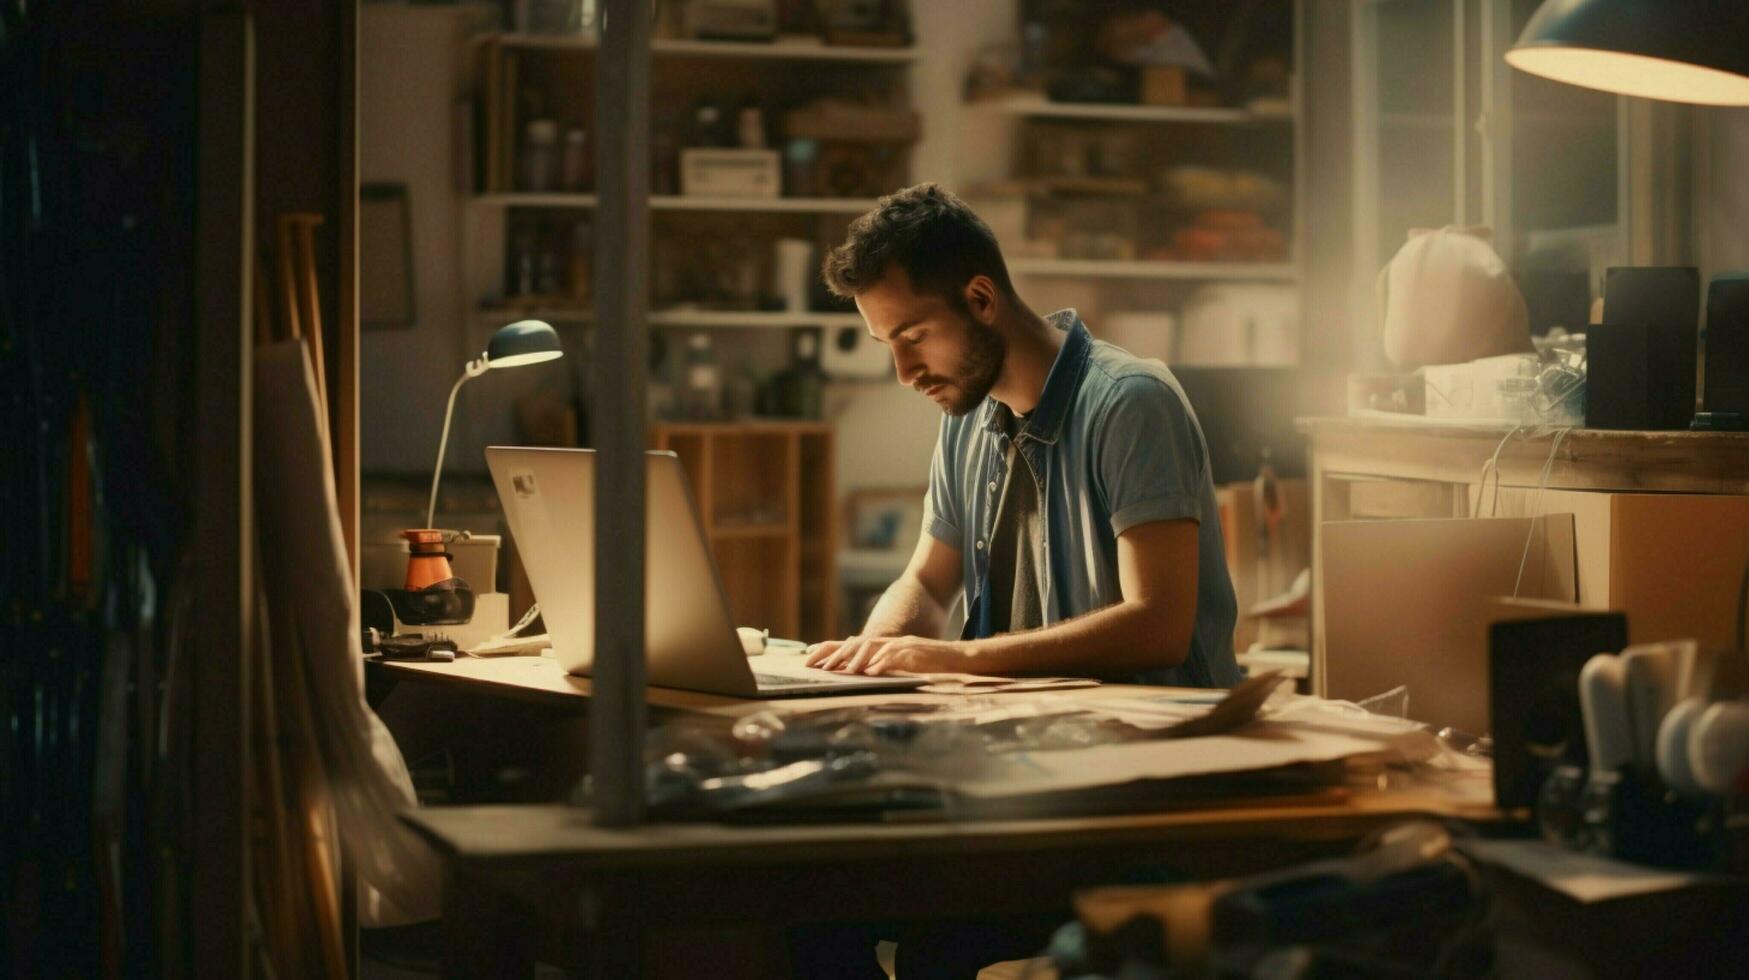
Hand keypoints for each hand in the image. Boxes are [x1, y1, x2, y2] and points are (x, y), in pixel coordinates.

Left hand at [804, 635, 971, 675]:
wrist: (957, 658)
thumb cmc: (930, 665)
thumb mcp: (900, 667)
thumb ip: (882, 668)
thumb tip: (862, 677)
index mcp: (882, 646)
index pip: (851, 645)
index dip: (829, 650)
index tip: (809, 659)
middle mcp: (888, 642)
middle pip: (856, 645)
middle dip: (836, 655)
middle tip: (818, 667)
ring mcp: (901, 645)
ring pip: (873, 648)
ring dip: (856, 659)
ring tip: (843, 671)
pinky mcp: (914, 651)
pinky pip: (895, 655)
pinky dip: (883, 663)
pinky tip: (872, 672)